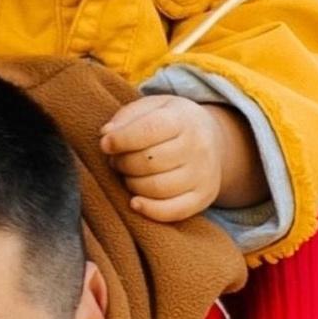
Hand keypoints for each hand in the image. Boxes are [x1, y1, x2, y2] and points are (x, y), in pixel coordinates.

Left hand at [99, 91, 249, 224]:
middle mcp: (198, 146)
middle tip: (117, 160)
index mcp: (183, 118)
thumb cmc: (172, 122)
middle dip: (123, 163)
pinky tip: (135, 202)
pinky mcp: (204, 196)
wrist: (213, 138)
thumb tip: (106, 135)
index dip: (121, 139)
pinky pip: (174, 211)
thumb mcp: (152, 107)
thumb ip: (127, 117)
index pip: (148, 130)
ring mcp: (204, 174)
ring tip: (128, 174)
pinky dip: (150, 210)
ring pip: (157, 188)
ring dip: (132, 184)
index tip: (105, 144)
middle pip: (149, 161)